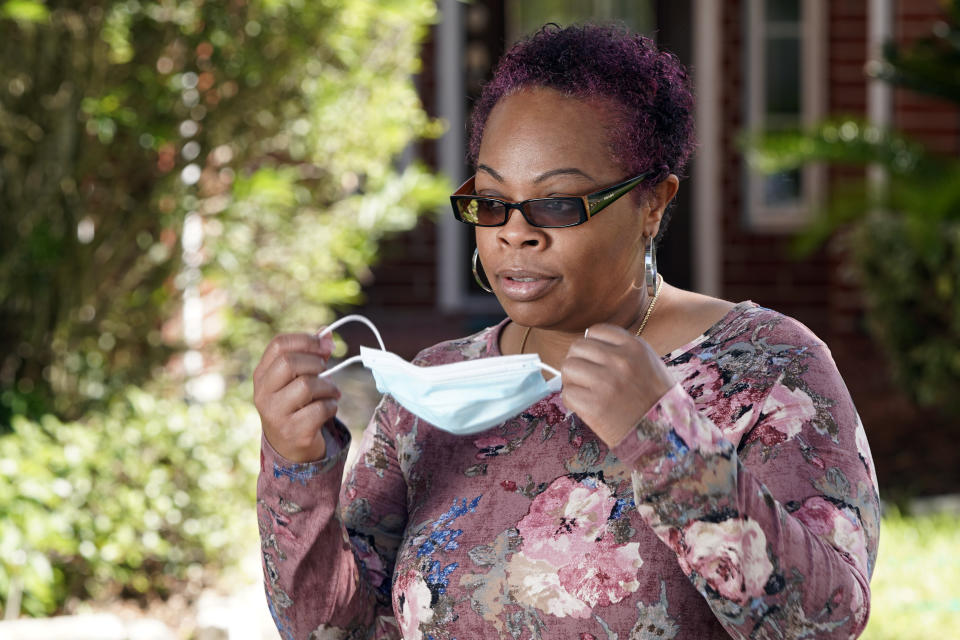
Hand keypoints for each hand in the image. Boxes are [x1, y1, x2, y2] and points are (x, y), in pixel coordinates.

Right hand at [253, 331, 339, 461]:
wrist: (290, 449)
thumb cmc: (297, 406)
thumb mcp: (297, 379)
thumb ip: (311, 355)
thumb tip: (328, 333)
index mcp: (262, 375)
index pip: (279, 345)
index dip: (306, 340)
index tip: (325, 346)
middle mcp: (262, 394)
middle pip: (289, 363)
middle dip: (316, 363)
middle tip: (326, 371)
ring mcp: (275, 414)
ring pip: (307, 385)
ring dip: (328, 386)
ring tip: (331, 393)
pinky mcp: (293, 432)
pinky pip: (320, 409)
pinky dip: (332, 406)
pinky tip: (329, 409)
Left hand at [561, 323, 675, 447]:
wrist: (667, 435)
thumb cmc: (656, 400)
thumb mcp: (648, 363)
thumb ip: (621, 350)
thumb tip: (588, 343)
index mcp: (635, 346)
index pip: (596, 331)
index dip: (591, 346)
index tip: (594, 359)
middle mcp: (620, 360)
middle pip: (577, 347)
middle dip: (578, 362)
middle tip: (584, 378)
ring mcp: (606, 382)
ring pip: (568, 367)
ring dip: (572, 380)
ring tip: (584, 391)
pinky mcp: (594, 405)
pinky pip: (568, 393)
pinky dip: (572, 401)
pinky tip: (585, 407)